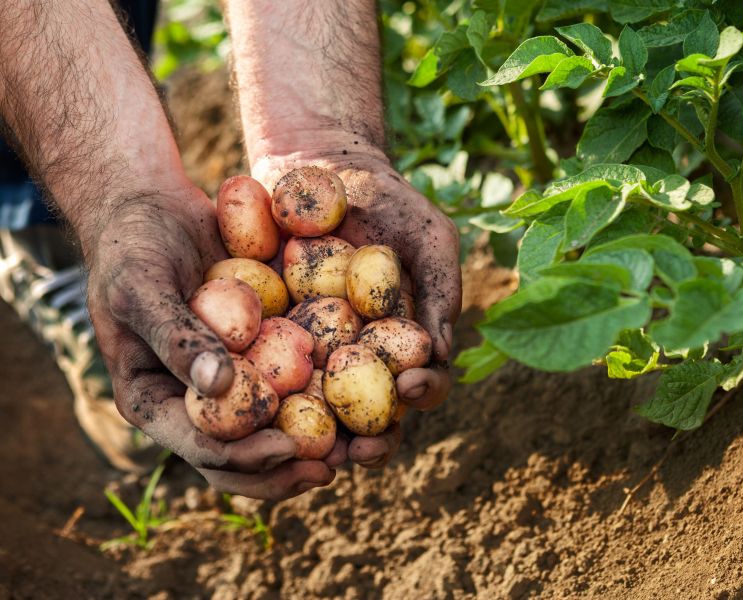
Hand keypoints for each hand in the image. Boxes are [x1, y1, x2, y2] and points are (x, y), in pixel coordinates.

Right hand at [85, 186, 341, 498]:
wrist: (154, 207)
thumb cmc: (133, 245)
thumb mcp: (142, 286)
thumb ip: (174, 336)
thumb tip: (217, 385)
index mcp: (155, 399)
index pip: (201, 446)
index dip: (245, 457)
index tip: (289, 447)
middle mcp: (195, 400)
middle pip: (242, 456)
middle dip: (287, 469)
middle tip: (335, 464)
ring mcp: (231, 379)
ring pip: (274, 429)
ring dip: (315, 443)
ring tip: (361, 445)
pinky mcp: (260, 352)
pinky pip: (293, 382)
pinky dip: (325, 394)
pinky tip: (363, 395)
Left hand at [253, 150, 461, 467]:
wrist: (320, 164)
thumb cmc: (387, 199)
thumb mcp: (427, 235)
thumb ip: (442, 289)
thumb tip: (441, 350)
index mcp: (404, 340)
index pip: (423, 380)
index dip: (423, 392)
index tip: (410, 387)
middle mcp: (361, 356)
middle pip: (369, 413)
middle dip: (366, 442)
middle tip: (355, 453)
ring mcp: (313, 350)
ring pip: (315, 408)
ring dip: (312, 438)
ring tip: (302, 451)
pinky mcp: (268, 336)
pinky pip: (264, 372)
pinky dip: (261, 395)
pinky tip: (252, 405)